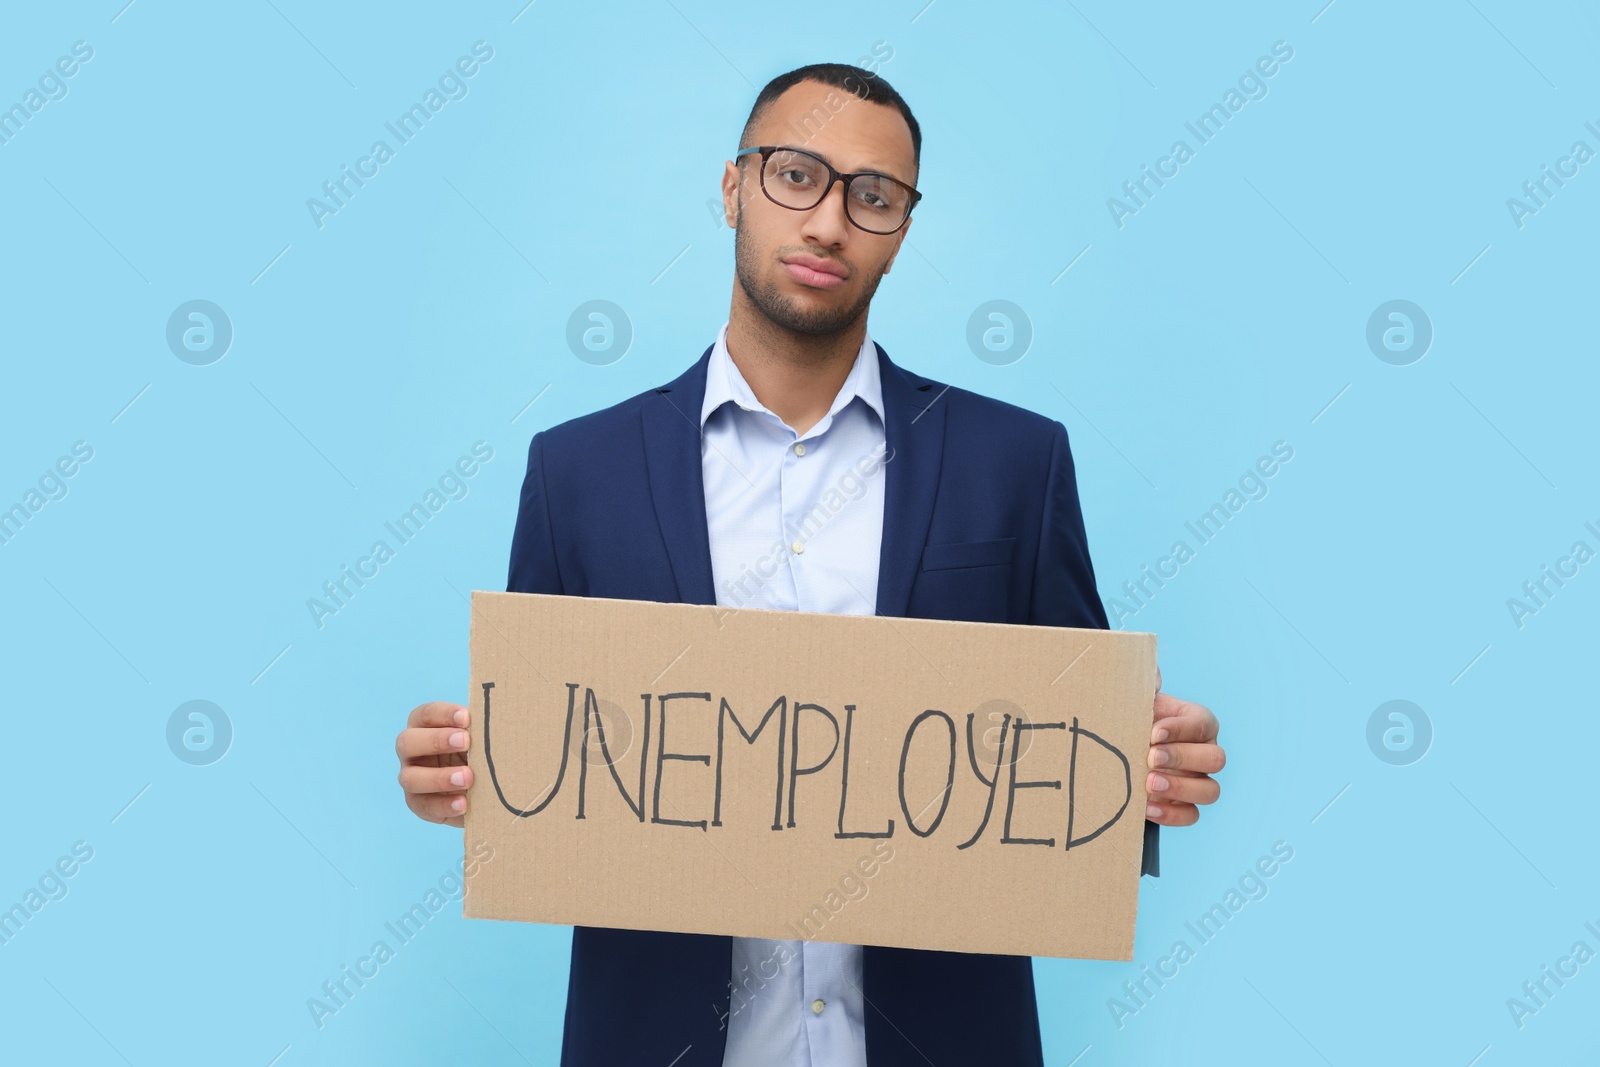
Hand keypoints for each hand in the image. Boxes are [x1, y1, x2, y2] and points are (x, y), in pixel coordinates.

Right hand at [396, 701, 473, 826]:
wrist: (485, 788)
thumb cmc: (482, 753)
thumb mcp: (482, 740)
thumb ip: (482, 731)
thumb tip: (496, 721)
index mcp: (424, 728)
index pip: (425, 715)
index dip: (443, 714)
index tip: (466, 718)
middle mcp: (411, 752)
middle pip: (407, 742)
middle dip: (435, 741)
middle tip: (465, 742)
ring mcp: (411, 778)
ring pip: (410, 778)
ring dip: (439, 778)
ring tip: (468, 778)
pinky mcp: (419, 803)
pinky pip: (425, 805)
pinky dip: (444, 805)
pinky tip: (464, 803)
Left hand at [1145, 667, 1222, 826]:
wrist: (1115, 748)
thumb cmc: (1129, 719)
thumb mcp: (1135, 698)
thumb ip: (1145, 684)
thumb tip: (1154, 680)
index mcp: (1197, 722)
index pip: (1203, 724)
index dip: (1181, 729)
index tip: (1152, 732)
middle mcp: (1205, 752)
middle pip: (1215, 759)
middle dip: (1182, 758)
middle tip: (1150, 758)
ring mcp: (1198, 782)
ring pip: (1210, 791)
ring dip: (1181, 788)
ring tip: (1148, 784)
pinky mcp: (1185, 807)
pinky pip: (1192, 816)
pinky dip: (1171, 815)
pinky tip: (1147, 807)